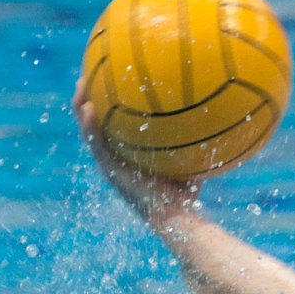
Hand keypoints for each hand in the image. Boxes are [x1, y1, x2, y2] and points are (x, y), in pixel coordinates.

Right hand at [72, 74, 199, 224]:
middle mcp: (113, 158)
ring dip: (81, 106)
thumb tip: (215, 117)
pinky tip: (88, 107)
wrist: (174, 219)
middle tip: (89, 74)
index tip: (108, 80)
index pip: (112, 125)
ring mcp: (108, 164)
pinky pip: (95, 143)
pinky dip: (89, 125)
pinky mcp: (109, 170)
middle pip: (96, 123)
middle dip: (90, 98)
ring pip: (87, 130)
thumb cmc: (185, 196)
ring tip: (79, 84)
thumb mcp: (189, 162)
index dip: (107, 104)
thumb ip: (193, 142)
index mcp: (126, 155)